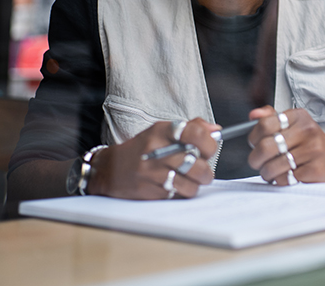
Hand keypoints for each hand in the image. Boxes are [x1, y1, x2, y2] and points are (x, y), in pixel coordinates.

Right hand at [86, 118, 219, 198]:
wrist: (109, 170)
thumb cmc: (141, 150)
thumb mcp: (161, 131)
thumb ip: (190, 128)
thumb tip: (215, 129)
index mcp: (161, 132)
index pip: (194, 133)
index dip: (209, 143)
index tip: (209, 148)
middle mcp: (157, 151)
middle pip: (197, 164)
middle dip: (206, 170)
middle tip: (202, 169)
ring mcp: (153, 173)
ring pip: (192, 185)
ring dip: (195, 184)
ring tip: (188, 179)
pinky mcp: (151, 192)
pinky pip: (179, 196)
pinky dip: (182, 193)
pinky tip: (174, 186)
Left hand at [247, 106, 324, 184]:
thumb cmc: (310, 144)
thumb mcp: (293, 126)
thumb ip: (271, 118)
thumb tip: (253, 114)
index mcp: (299, 117)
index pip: (264, 124)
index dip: (253, 137)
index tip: (255, 144)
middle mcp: (307, 130)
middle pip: (266, 147)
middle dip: (256, 160)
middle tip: (258, 163)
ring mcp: (313, 150)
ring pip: (273, 166)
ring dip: (267, 173)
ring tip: (272, 172)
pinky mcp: (315, 169)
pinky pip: (285, 179)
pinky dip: (281, 180)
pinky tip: (288, 176)